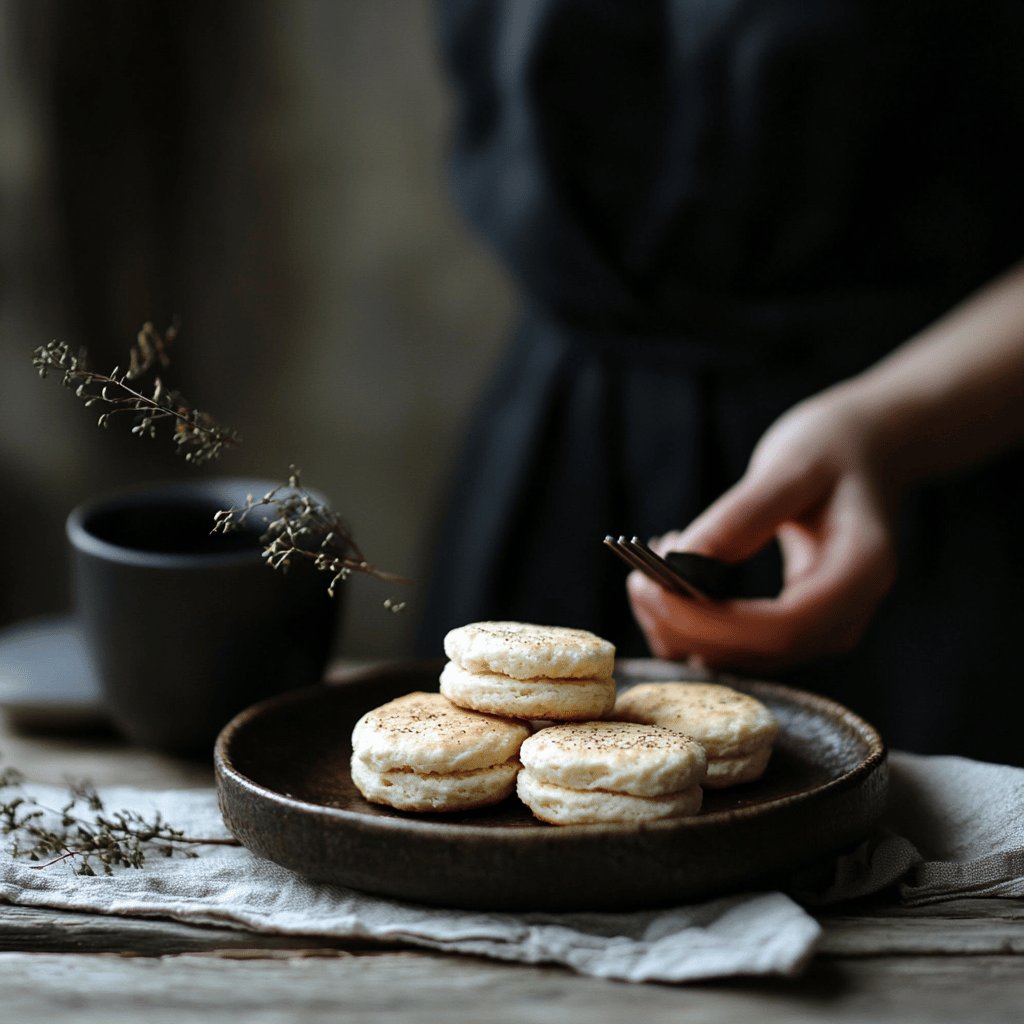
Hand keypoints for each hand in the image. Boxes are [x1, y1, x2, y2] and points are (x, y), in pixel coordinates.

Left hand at [627, 388, 899, 670]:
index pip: (781, 629)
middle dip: (685, 626)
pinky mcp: (796, 629)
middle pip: (757, 652)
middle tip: (636, 579)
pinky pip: (737, 646)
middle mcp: (846, 617)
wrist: (866, 452)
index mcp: (860, 574)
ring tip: (649, 570)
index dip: (710, 623)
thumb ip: (738, 517)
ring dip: (682, 627)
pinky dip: (693, 625)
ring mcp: (823, 630)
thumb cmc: (831, 448)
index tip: (654, 590)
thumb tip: (678, 562)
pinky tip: (669, 582)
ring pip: (741, 657)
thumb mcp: (786, 466)